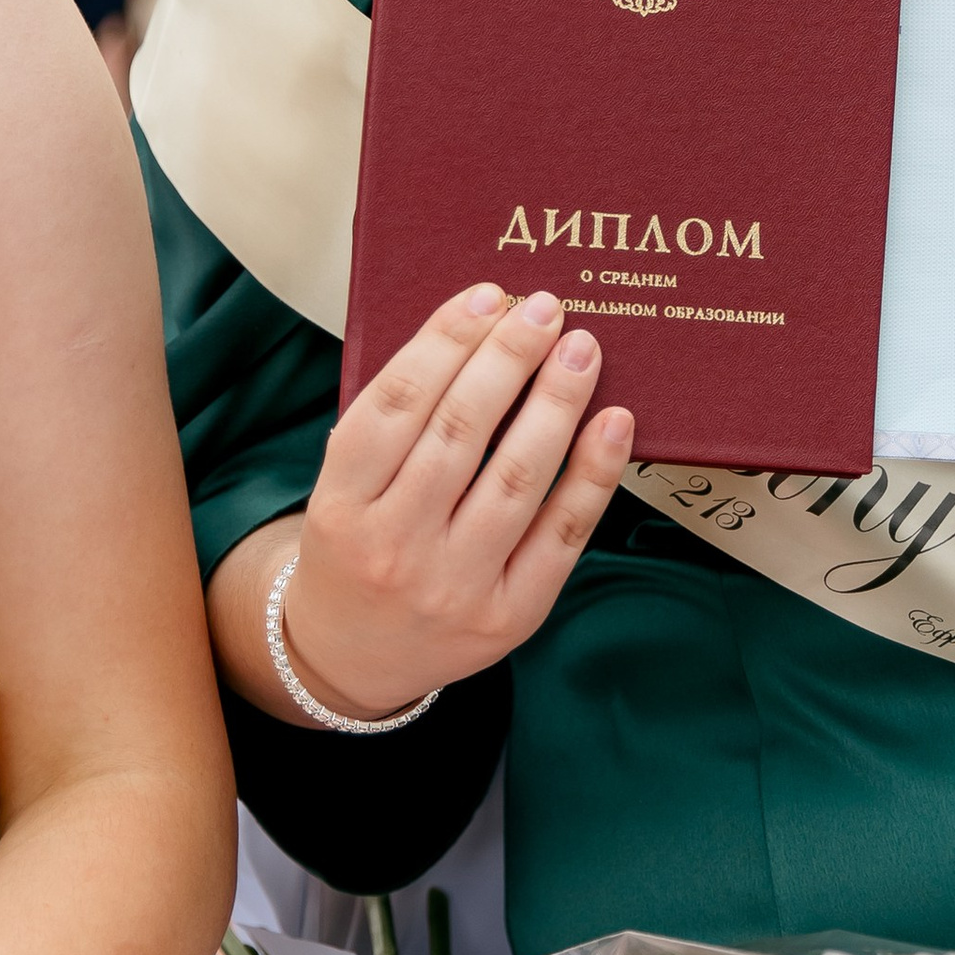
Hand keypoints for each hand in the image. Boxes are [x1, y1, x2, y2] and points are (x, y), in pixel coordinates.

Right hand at [286, 286, 634, 718]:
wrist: (350, 658)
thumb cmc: (358, 546)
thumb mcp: (344, 485)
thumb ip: (396, 420)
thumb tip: (482, 330)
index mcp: (341, 505)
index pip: (396, 405)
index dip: (445, 342)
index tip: (487, 296)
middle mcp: (394, 547)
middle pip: (460, 432)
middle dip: (508, 359)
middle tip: (545, 308)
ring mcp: (454, 586)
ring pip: (517, 477)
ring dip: (557, 402)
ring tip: (582, 349)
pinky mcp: (510, 615)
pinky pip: (562, 533)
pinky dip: (594, 473)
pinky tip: (613, 421)